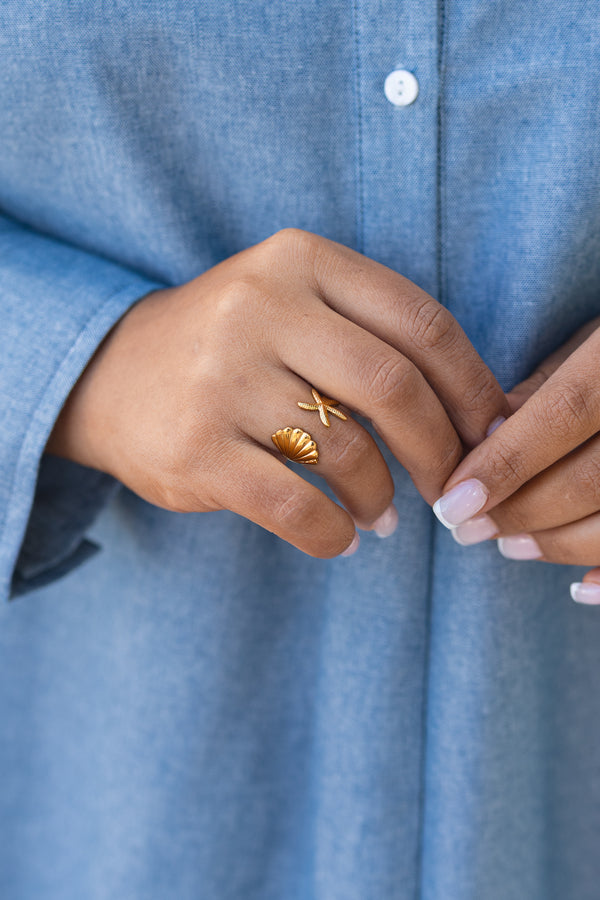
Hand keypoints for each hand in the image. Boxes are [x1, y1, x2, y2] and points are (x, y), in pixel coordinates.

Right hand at [47, 229, 507, 557]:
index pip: (421, 322)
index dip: (472, 387)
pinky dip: (333, 535)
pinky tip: (341, 538)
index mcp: (298, 261)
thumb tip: (471, 415)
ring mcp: (222, 380)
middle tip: (448, 485)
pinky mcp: (195, 449)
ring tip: (382, 512)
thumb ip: (371, 334)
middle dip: (439, 450)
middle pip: (395, 387)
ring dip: (381, 496)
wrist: (108, 375)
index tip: (488, 432)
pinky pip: (297, 508)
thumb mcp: (291, 304)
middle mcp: (258, 308)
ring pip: (348, 452)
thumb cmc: (229, 348)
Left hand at [432, 315, 599, 602]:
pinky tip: (577, 588)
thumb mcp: (591, 342)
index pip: (566, 411)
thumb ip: (543, 391)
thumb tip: (481, 443)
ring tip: (511, 545)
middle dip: (522, 512)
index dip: (506, 462)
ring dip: (560, 544)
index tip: (454, 500)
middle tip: (468, 529)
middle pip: (594, 476)